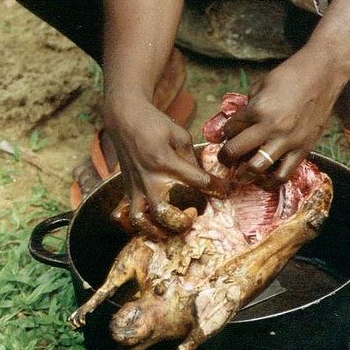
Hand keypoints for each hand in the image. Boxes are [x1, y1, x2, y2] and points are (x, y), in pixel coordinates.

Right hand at [104, 97, 229, 238]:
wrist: (125, 118)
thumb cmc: (155, 124)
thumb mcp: (179, 135)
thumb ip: (191, 159)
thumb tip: (202, 178)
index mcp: (165, 162)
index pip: (197, 181)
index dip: (217, 188)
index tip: (226, 191)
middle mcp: (149, 179)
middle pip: (163, 213)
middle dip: (181, 222)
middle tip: (194, 215)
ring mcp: (135, 187)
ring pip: (140, 221)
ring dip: (156, 231)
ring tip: (171, 229)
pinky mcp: (126, 190)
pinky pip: (123, 215)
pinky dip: (133, 225)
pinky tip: (148, 225)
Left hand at [218, 49, 346, 184]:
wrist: (324, 74)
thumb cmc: (291, 75)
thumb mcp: (261, 85)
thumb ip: (249, 106)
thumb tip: (239, 123)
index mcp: (258, 109)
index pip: (230, 129)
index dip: (225, 134)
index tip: (226, 136)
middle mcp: (271, 127)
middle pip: (236, 151)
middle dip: (225, 157)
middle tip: (225, 158)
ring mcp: (288, 141)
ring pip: (257, 168)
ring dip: (244, 173)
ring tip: (241, 174)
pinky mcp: (304, 149)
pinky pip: (284, 173)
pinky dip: (271, 180)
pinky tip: (265, 178)